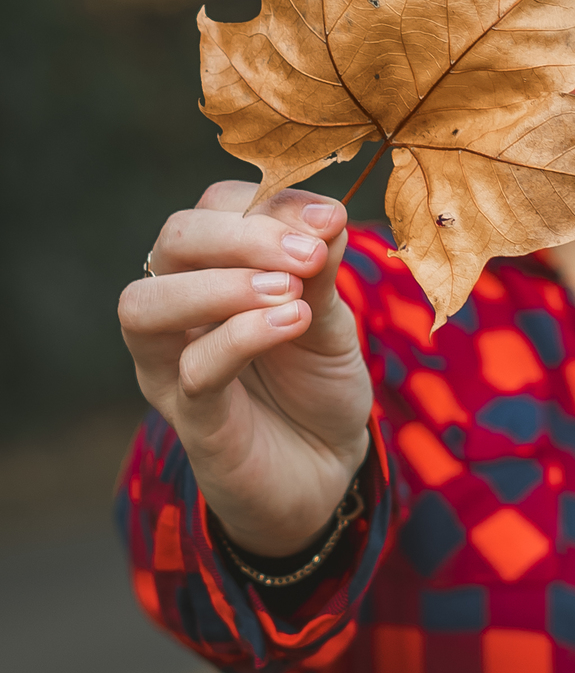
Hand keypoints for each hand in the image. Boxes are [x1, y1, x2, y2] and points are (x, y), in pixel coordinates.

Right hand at [118, 181, 372, 554]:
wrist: (326, 468)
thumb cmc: (316, 383)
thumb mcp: (331, 316)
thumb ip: (322, 267)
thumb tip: (326, 212)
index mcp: (209, 271)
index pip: (213, 209)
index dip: (267, 204)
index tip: (328, 218)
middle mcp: (176, 311)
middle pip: (174, 242)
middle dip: (242, 236)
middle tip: (308, 254)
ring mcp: (171, 367)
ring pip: (146, 305)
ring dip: (220, 286)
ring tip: (290, 291)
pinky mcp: (190, 420)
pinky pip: (194, 370)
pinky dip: (243, 336)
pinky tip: (294, 323)